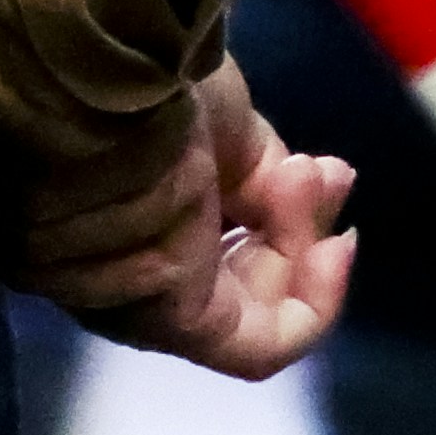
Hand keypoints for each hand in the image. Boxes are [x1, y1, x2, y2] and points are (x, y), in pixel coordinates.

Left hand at [46, 63, 356, 377]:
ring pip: (253, 306)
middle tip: (323, 174)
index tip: (316, 166)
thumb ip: (268, 170)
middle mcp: (128, 263)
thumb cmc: (152, 89)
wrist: (103, 93)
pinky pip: (260, 345)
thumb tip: (327, 182)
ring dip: (300, 244)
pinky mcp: (177, 324)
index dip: (275, 209)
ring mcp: (148, 299)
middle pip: (236, 271)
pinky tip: (332, 249)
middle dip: (295, 226)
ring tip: (306, 180)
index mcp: (123, 208)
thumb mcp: (224, 122)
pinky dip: (312, 306)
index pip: (212, 231)